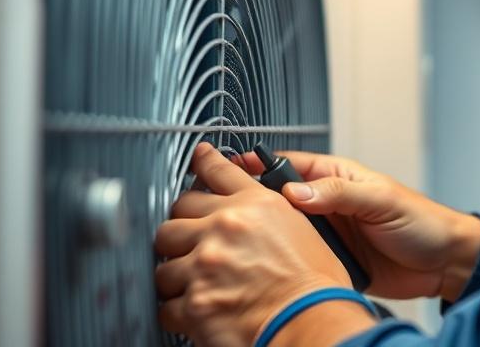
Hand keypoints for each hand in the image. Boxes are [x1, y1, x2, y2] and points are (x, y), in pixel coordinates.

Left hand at [154, 143, 375, 345]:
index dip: (203, 162)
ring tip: (196, 285)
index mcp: (256, 205)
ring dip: (177, 276)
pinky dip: (178, 312)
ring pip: (164, 262)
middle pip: (176, 216)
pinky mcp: (193, 303)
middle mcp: (226, 227)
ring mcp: (205, 264)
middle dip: (182, 232)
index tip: (197, 158)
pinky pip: (166, 306)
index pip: (219, 171)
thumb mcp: (301, 229)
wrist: (312, 322)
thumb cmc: (315, 285)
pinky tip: (196, 313)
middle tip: (193, 245)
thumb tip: (248, 214)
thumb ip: (267, 215)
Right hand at [237, 149, 479, 300]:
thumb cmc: (422, 221)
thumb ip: (339, 193)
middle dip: (251, 205)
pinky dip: (283, 264)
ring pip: (282, 232)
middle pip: (276, 200)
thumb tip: (296, 191)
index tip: (225, 168)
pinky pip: (298, 259)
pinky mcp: (329, 262)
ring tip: (240, 242)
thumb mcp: (380, 200)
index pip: (288, 165)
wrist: (442, 263)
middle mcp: (327, 204)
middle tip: (225, 211)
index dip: (256, 166)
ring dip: (266, 237)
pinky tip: (268, 269)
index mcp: (337, 177)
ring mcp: (327, 234)